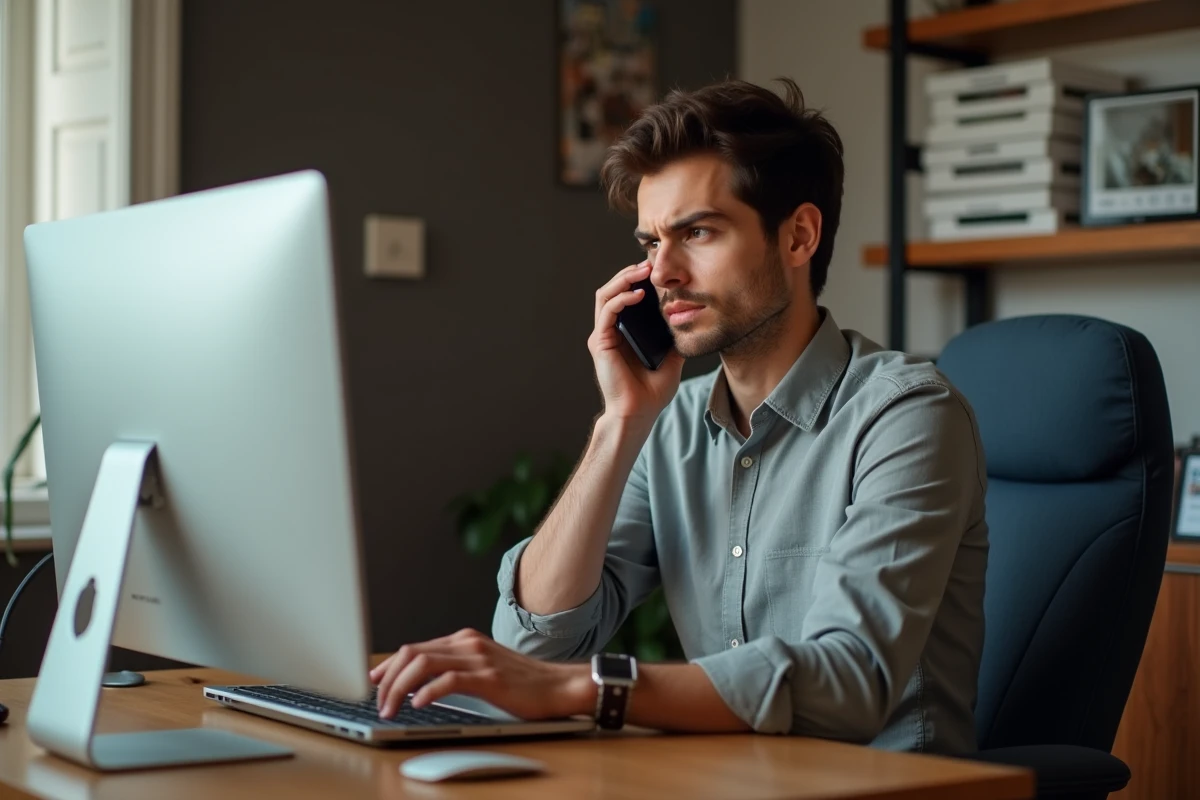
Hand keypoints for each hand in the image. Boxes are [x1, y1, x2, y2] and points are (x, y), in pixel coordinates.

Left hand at [369, 629, 593, 719]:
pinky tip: (418, 703)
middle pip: (412, 653)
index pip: (414, 647)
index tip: (374, 681)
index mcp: (464, 640)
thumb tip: (419, 685)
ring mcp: (478, 658)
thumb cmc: (523, 683)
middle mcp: (467, 643)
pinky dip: (427, 691)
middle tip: (379, 702)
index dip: (389, 665)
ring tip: (391, 708)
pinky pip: (449, 680)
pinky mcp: (489, 677)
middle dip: (388, 678)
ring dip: (399, 687)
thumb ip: (454, 669)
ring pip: (423, 664)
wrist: (558, 685)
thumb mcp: (483, 669)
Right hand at [588, 261, 684, 424]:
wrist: (639, 413)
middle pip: (612, 290)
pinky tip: (638, 294)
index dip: (636, 280)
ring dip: (622, 280)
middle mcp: (610, 331)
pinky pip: (608, 312)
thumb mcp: (671, 358)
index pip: (624, 296)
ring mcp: (603, 336)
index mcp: (623, 333)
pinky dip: (622, 299)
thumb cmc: (652, 392)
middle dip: (629, 273)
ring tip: (642, 272)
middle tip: (648, 264)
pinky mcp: (601, 342)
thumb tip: (690, 320)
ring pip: (605, 295)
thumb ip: (674, 338)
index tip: (655, 270)